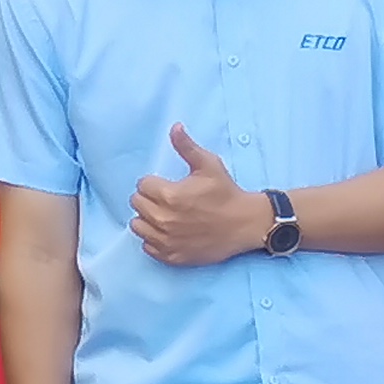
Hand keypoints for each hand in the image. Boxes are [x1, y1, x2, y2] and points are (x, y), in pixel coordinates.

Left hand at [131, 126, 269, 267]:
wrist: (246, 224)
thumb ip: (187, 147)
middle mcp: (163, 219)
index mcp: (169, 195)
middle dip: (149, 199)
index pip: (142, 185)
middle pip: (137, 204)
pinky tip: (168, 232)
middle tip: (167, 199)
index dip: (153, 183)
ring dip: (147, 219)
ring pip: (137, 226)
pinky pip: (147, 247)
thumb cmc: (227, 193)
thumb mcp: (209, 165)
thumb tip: (174, 127)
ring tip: (165, 215)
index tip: (167, 185)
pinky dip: (154, 239)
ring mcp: (166, 240)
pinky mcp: (172, 256)